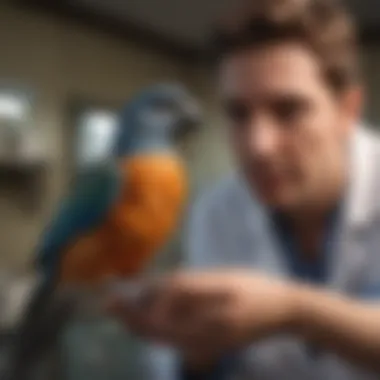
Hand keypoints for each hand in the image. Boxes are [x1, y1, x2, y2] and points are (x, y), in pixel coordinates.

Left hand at [107, 271, 299, 366]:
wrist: (283, 311)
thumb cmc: (254, 287)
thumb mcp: (221, 278)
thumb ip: (188, 284)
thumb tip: (156, 287)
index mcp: (205, 318)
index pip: (158, 317)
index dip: (134, 306)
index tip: (114, 296)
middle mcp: (201, 338)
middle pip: (155, 332)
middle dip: (129, 318)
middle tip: (109, 305)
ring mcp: (205, 346)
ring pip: (162, 340)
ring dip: (139, 326)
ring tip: (122, 311)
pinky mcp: (209, 347)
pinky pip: (174, 343)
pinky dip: (156, 331)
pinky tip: (149, 320)